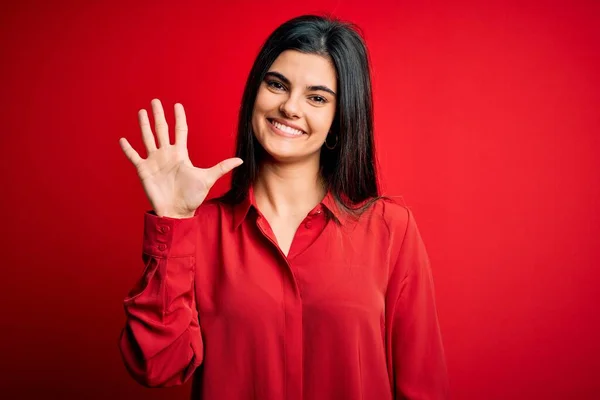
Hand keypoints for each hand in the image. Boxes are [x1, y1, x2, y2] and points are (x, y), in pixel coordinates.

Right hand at [119, 99, 242, 217]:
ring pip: (148, 138)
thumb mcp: (208, 178)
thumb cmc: (192, 197)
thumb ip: (222, 167)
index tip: (178, 105)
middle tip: (155, 101)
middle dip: (159, 115)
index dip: (179, 118)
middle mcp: (167, 155)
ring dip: (144, 125)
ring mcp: (154, 162)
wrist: (177, 211)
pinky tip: (123, 139)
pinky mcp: (144, 171)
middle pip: (162, 130)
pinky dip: (128, 149)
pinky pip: (134, 157)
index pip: (180, 131)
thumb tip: (241, 160)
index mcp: (180, 155)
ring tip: (142, 111)